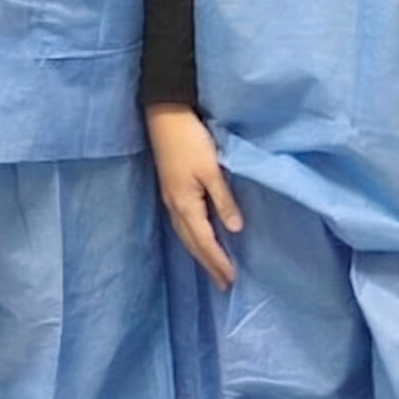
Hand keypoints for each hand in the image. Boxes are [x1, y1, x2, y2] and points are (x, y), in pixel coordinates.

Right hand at [148, 104, 241, 287]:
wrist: (164, 115)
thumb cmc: (190, 140)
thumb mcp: (211, 170)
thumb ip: (223, 200)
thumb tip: (234, 230)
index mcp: (185, 204)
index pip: (204, 241)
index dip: (218, 261)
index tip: (231, 279)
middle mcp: (174, 206)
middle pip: (192, 243)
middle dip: (208, 264)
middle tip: (224, 284)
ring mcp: (170, 198)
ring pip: (185, 235)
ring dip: (200, 253)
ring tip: (213, 268)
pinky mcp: (170, 189)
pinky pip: (182, 224)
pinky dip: (192, 238)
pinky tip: (198, 238)